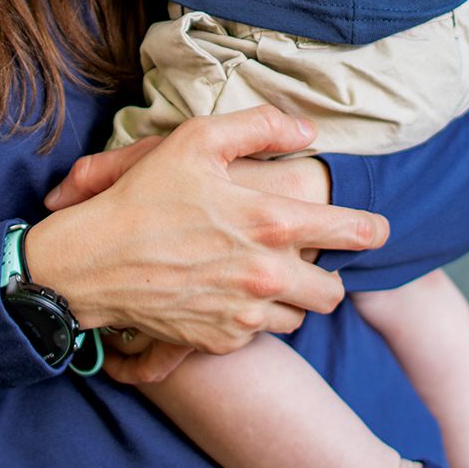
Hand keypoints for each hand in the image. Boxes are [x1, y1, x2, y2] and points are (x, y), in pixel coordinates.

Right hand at [26, 106, 385, 383]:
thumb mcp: (197, 141)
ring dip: (287, 301)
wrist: (92, 262)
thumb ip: (260, 126)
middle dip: (326, 277)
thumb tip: (307, 130)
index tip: (377, 230)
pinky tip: (223, 294)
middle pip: (332, 293)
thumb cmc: (144, 196)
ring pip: (296, 318)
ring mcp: (245, 313)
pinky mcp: (220, 341)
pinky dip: (248, 319)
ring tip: (259, 277)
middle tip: (305, 261)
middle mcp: (267, 275)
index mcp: (271, 223)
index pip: (353, 233)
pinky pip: (256, 335)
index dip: (373, 231)